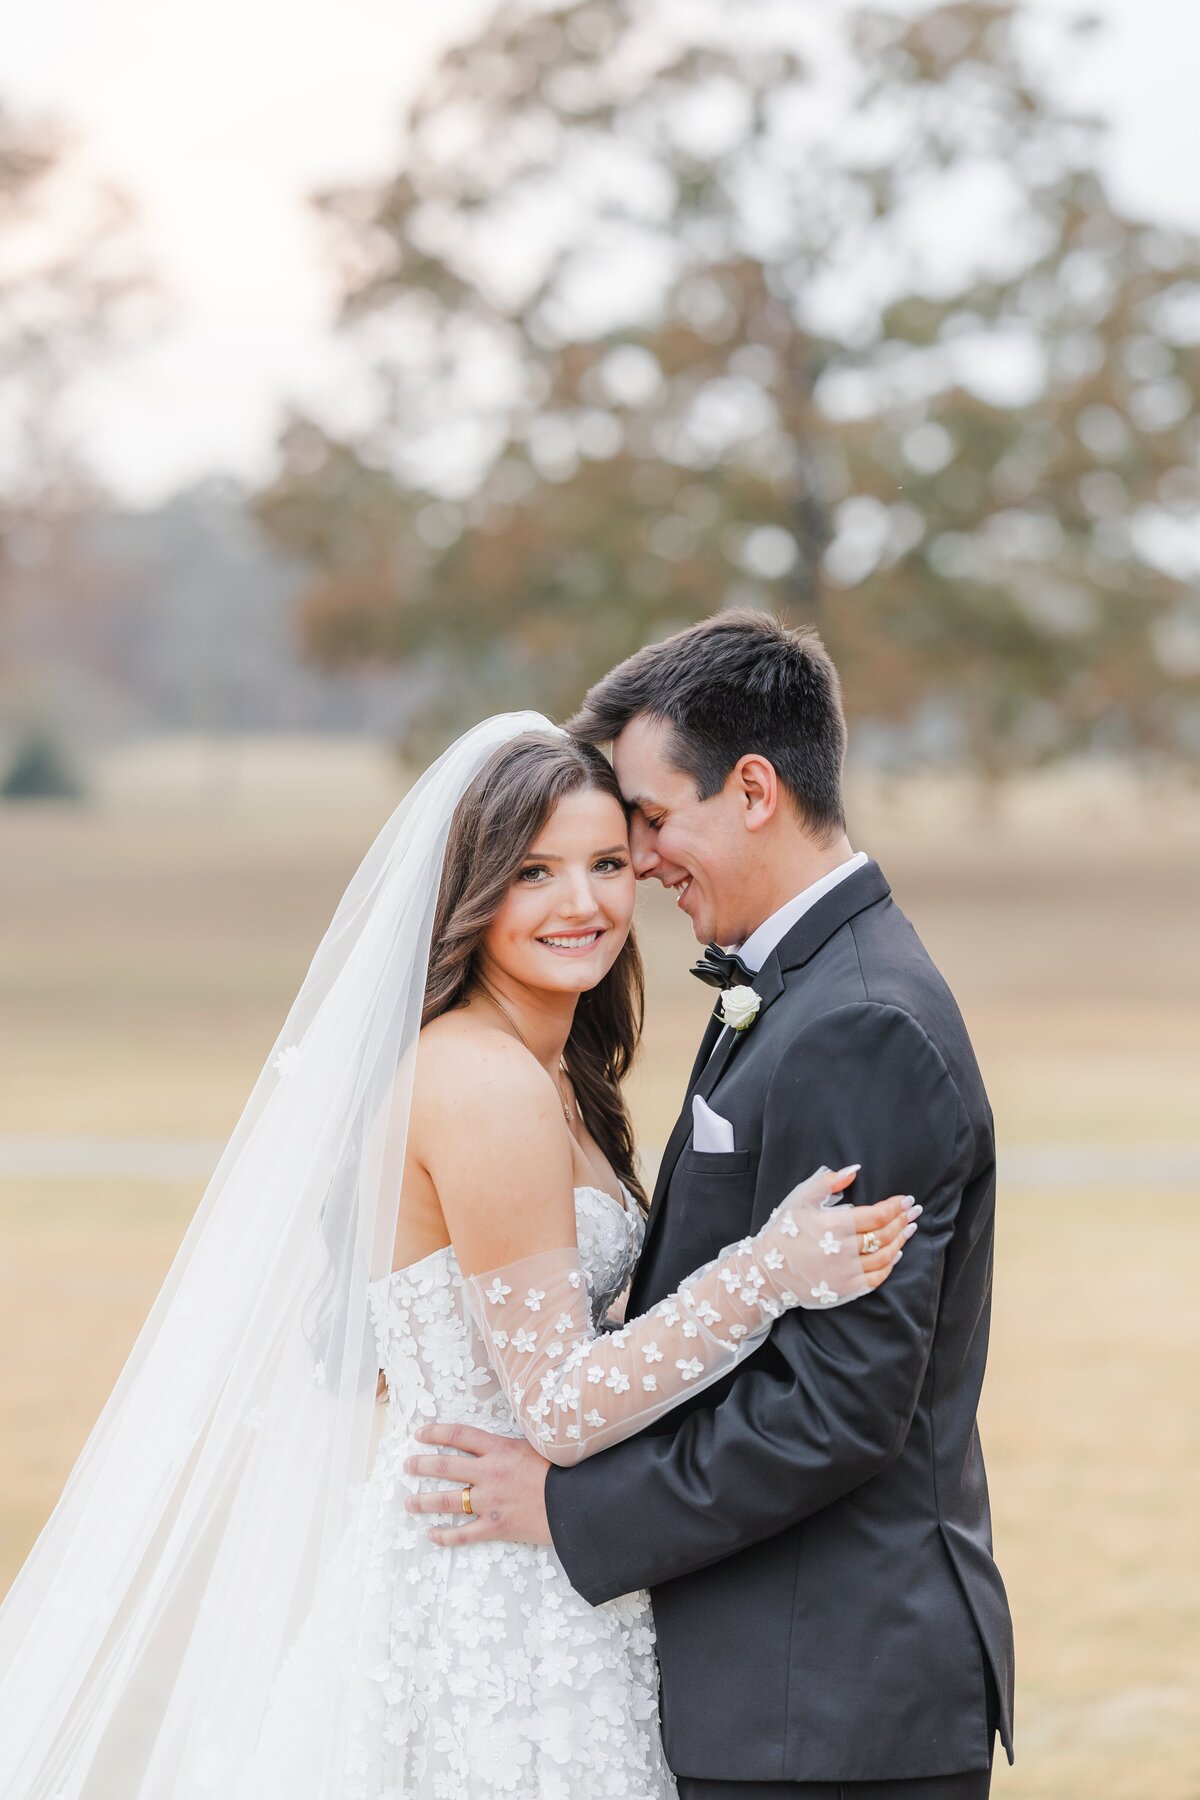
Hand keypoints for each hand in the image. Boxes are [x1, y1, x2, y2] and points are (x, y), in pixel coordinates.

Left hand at [404, 1422, 552, 1546]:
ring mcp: (490, 1502)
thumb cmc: (564, 1470)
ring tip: (409, 1502)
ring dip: (424, 1501)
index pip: (459, 1435)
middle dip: (422, 1465)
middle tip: (407, 1465)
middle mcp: (489, 1474)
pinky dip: (445, 1536)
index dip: (436, 1432)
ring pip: (448, 1501)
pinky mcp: (496, 1527)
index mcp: (499, 1449)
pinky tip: (431, 1535)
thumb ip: (514, 1444)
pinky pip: (464, 1534)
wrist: (578, 1503)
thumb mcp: (538, 1446)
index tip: (420, 1433)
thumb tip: (503, 1437)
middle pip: (445, 1467)